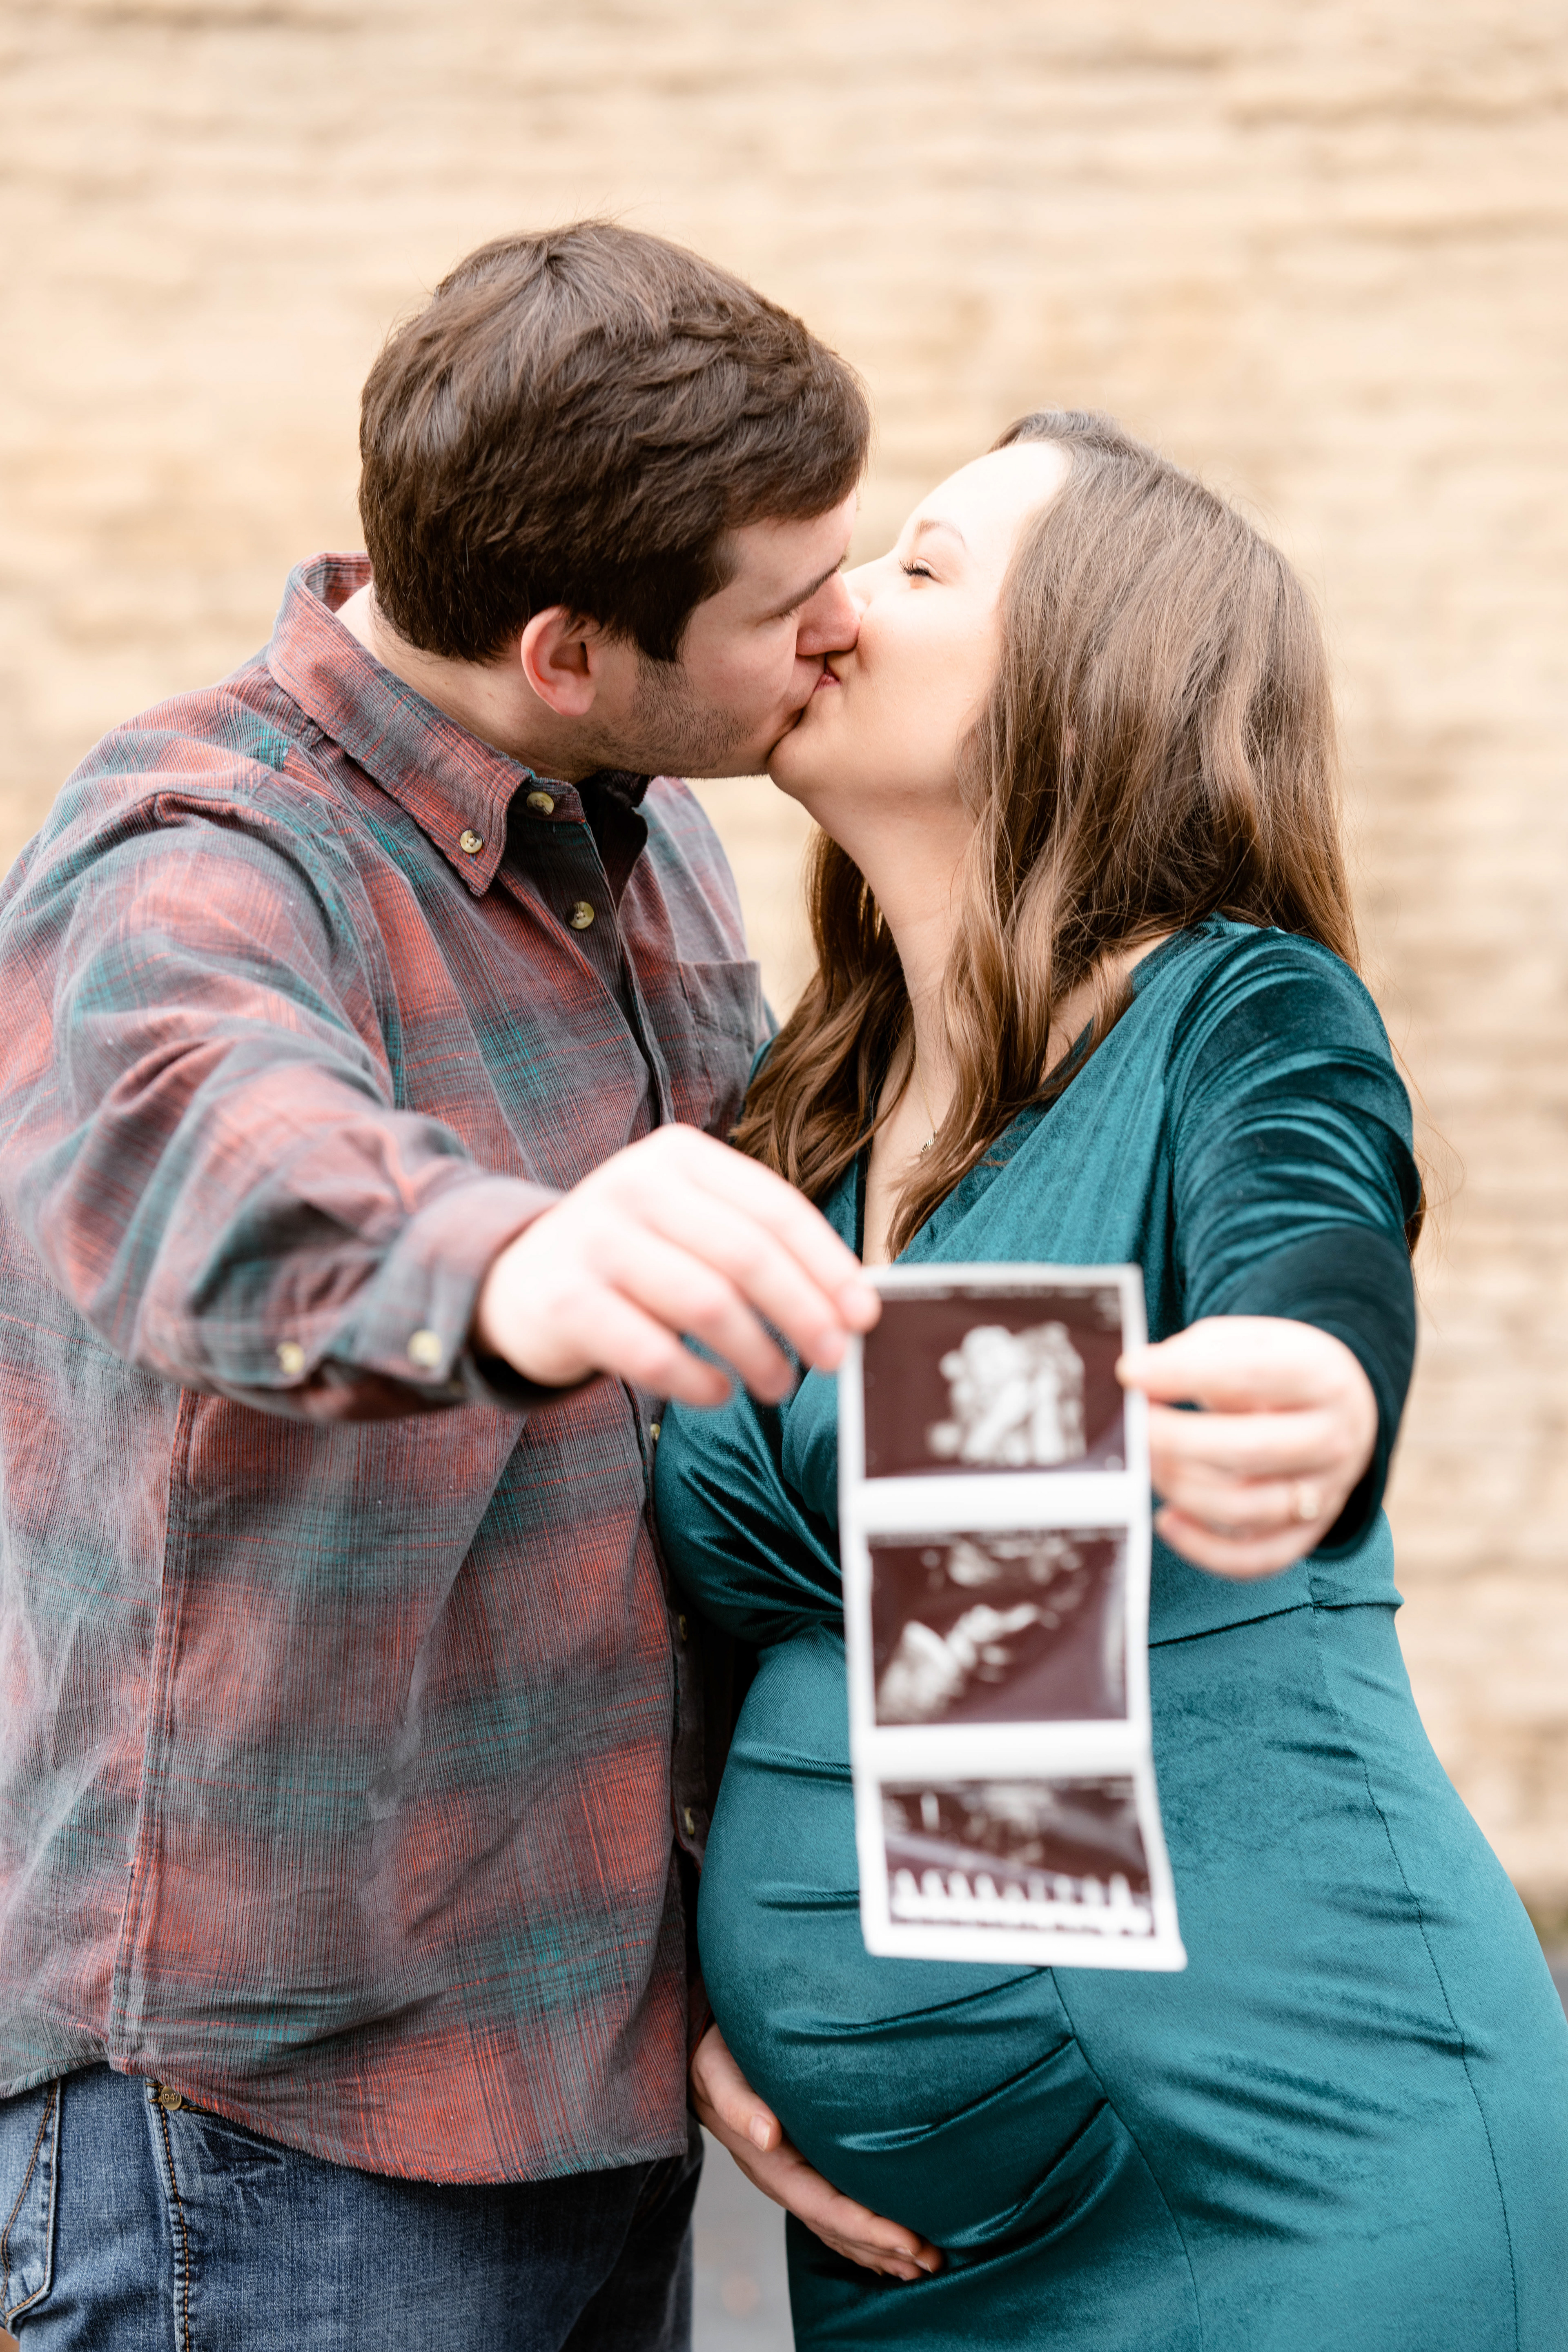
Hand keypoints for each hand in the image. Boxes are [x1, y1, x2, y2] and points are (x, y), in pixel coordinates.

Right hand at [473, 1125, 878, 1405]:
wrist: (512, 1280)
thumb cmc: (629, 1258)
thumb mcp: (687, 1225)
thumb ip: (755, 1246)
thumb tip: (849, 1303)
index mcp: (679, 1155)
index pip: (774, 1208)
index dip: (827, 1265)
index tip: (864, 1314)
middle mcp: (633, 1185)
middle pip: (746, 1256)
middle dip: (803, 1314)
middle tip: (834, 1359)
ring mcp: (593, 1239)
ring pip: (705, 1304)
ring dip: (758, 1354)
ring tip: (778, 1383)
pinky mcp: (564, 1299)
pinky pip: (652, 1352)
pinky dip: (699, 1382)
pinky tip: (718, 1394)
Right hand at [689, 2024, 941, 2280]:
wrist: (697, 2052)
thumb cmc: (715, 2056)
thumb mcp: (719, 2072)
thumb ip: (738, 2104)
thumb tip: (767, 2136)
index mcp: (768, 2163)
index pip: (824, 2207)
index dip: (866, 2229)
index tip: (909, 2241)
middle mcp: (781, 2178)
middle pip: (837, 2228)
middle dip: (885, 2248)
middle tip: (934, 2261)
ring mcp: (790, 2176)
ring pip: (838, 2226)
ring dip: (880, 2249)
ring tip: (925, 2263)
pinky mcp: (798, 2164)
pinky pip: (834, 2210)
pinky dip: (862, 2233)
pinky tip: (888, 2245)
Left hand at [1117, 1316, 1377, 1578]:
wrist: (1342, 1412)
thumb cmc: (1282, 1374)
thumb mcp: (1253, 1340)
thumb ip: (1199, 1352)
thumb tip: (1141, 1374)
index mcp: (1322, 1378)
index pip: (1252, 1375)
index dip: (1184, 1374)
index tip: (1132, 1373)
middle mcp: (1332, 1439)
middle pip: (1248, 1449)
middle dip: (1174, 1438)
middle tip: (1134, 1425)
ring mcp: (1324, 1493)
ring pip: (1244, 1508)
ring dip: (1180, 1487)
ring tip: (1150, 1462)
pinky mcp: (1308, 1533)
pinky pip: (1254, 1558)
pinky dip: (1203, 1547)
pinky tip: (1169, 1520)